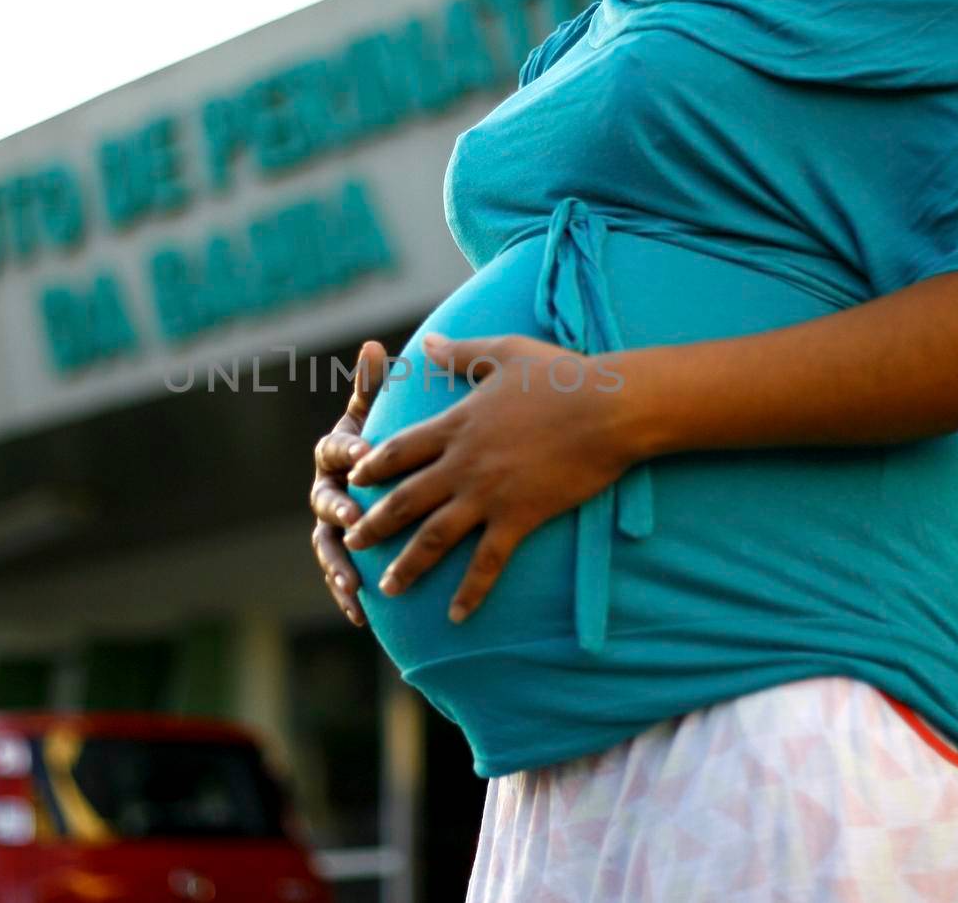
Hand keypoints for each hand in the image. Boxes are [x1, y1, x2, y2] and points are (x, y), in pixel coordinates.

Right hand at [308, 340, 388, 626]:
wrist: (377, 478)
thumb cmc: (381, 442)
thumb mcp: (377, 414)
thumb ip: (374, 385)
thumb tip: (374, 345)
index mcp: (334, 452)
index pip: (335, 449)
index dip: (348, 450)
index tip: (365, 453)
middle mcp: (324, 489)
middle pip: (324, 500)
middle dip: (339, 510)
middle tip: (354, 517)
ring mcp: (328, 526)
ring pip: (326, 545)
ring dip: (336, 564)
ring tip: (352, 582)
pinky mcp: (339, 554)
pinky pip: (338, 576)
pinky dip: (345, 595)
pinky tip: (360, 614)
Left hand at [343, 332, 640, 623]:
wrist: (606, 408)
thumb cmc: (561, 376)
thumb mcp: (503, 352)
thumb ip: (460, 352)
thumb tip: (427, 341)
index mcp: (456, 424)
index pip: (400, 450)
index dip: (373, 466)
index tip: (353, 480)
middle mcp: (462, 463)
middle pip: (405, 499)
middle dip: (375, 524)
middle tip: (351, 543)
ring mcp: (487, 493)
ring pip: (434, 537)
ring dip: (407, 565)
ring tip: (387, 588)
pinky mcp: (518, 517)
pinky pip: (487, 562)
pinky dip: (470, 590)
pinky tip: (455, 615)